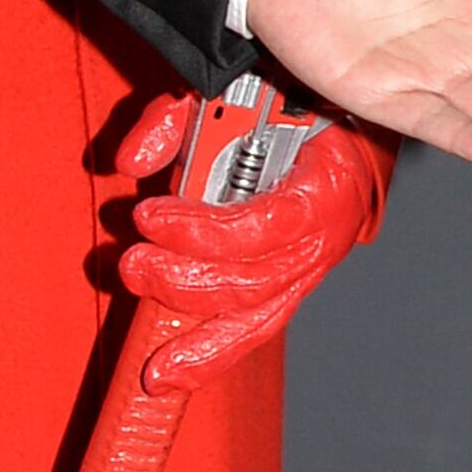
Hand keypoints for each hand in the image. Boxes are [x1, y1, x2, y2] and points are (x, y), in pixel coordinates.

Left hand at [112, 87, 388, 392]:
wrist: (343, 125)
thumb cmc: (291, 108)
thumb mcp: (233, 95)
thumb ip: (174, 121)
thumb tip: (129, 163)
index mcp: (324, 185)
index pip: (263, 225)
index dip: (201, 230)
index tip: (148, 216)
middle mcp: (326, 237)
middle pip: (255, 282)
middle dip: (185, 282)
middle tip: (132, 265)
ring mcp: (311, 267)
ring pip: (258, 318)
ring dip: (199, 340)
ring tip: (152, 354)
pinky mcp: (294, 286)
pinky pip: (256, 327)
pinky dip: (214, 353)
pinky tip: (174, 376)